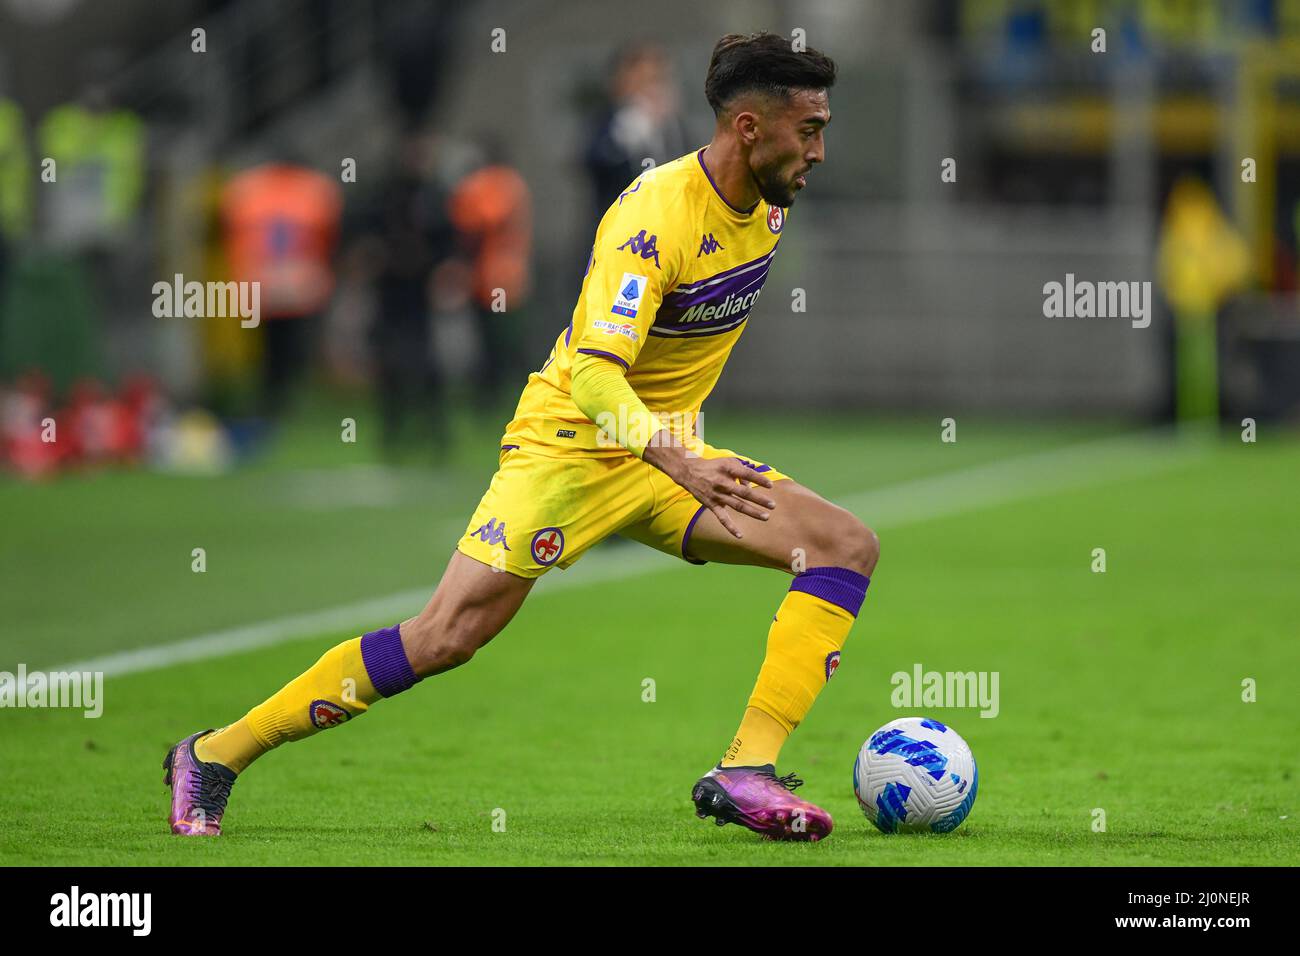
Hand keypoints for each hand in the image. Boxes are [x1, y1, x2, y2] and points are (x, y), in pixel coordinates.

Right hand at [644, 438, 775, 538]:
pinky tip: (740, 535)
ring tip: (766, 516)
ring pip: (737, 505)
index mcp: (727, 469)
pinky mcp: (712, 505)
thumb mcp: (727, 462)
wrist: (689, 471)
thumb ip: (742, 472)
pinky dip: (731, 527)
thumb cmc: (713, 466)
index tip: (771, 486)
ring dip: (752, 512)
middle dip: (759, 499)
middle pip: (744, 492)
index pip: (746, 474)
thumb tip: (751, 487)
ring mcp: (717, 495)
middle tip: (773, 505)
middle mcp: (722, 482)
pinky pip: (722, 518)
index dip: (759, 479)